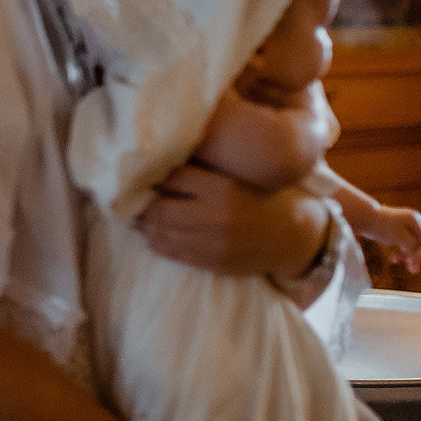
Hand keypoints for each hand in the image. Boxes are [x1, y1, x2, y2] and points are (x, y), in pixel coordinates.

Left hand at [135, 163, 328, 278]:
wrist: (292, 236)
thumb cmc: (263, 197)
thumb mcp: (239, 175)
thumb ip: (206, 169)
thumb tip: (163, 158)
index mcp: (222, 188)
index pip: (172, 178)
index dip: (151, 174)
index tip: (136, 171)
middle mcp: (215, 216)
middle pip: (159, 209)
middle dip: (140, 204)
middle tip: (127, 197)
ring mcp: (213, 243)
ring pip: (162, 234)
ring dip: (144, 225)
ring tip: (136, 216)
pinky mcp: (212, 263)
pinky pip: (174, 253)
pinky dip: (157, 243)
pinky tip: (151, 234)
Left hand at [376, 205, 420, 273]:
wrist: (362, 217)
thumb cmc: (382, 227)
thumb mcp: (400, 238)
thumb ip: (412, 245)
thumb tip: (415, 251)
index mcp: (414, 219)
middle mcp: (409, 220)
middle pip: (417, 241)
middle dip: (415, 257)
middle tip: (414, 271)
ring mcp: (401, 224)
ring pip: (408, 242)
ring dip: (406, 255)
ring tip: (401, 265)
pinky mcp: (392, 228)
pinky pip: (400, 242)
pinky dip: (398, 251)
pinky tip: (393, 260)